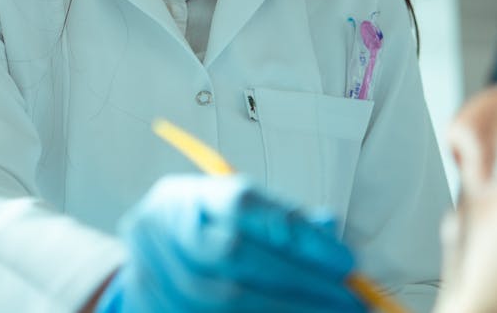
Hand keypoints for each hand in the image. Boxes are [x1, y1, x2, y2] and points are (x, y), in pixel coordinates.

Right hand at [95, 175, 365, 312]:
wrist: (145, 262)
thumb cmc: (203, 234)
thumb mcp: (235, 216)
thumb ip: (280, 220)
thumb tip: (330, 230)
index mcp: (186, 195)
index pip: (242, 202)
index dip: (296, 232)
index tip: (344, 261)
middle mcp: (163, 230)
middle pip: (234, 253)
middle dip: (300, 280)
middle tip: (350, 300)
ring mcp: (154, 275)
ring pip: (227, 299)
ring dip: (290, 310)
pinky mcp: (155, 310)